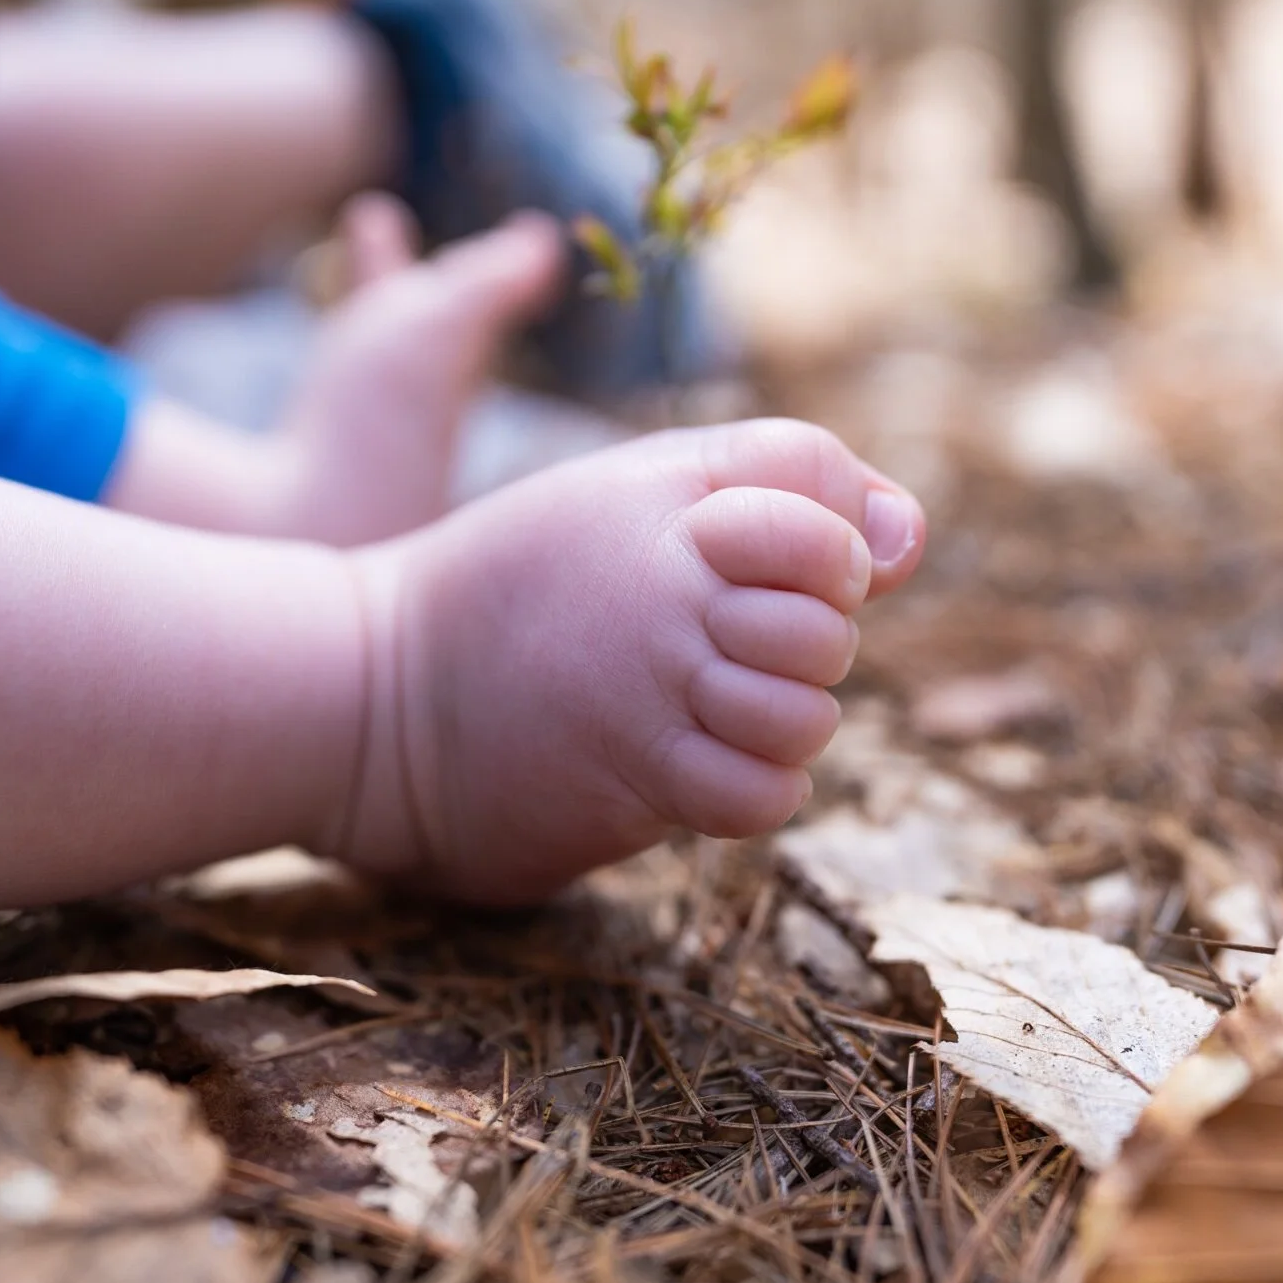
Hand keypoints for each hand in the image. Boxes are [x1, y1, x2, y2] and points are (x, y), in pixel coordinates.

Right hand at [323, 419, 923, 899]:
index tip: (772, 569)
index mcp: (669, 505)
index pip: (829, 514)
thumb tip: (908, 540)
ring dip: (779, 719)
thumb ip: (776, 487)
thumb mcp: (630, 491)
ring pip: (807, 713)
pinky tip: (697, 767)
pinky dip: (752, 790)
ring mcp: (653, 689)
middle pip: (831, 621)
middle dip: (805, 642)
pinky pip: (764, 795)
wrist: (374, 695)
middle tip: (725, 646)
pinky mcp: (637, 780)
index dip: (827, 550)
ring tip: (708, 706)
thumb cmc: (515, 583)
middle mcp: (669, 592)